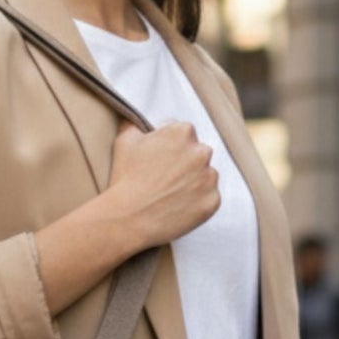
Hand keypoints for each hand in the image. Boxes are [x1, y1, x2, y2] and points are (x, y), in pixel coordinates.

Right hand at [105, 122, 219, 251]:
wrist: (129, 218)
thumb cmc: (125, 178)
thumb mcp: (125, 140)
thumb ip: (137, 124)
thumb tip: (140, 121)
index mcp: (183, 132)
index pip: (183, 135)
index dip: (170, 148)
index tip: (160, 161)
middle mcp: (202, 152)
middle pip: (198, 155)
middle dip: (185, 164)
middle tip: (166, 180)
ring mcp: (209, 178)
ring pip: (206, 176)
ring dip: (194, 183)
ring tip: (171, 195)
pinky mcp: (212, 201)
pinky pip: (209, 199)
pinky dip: (198, 203)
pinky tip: (178, 207)